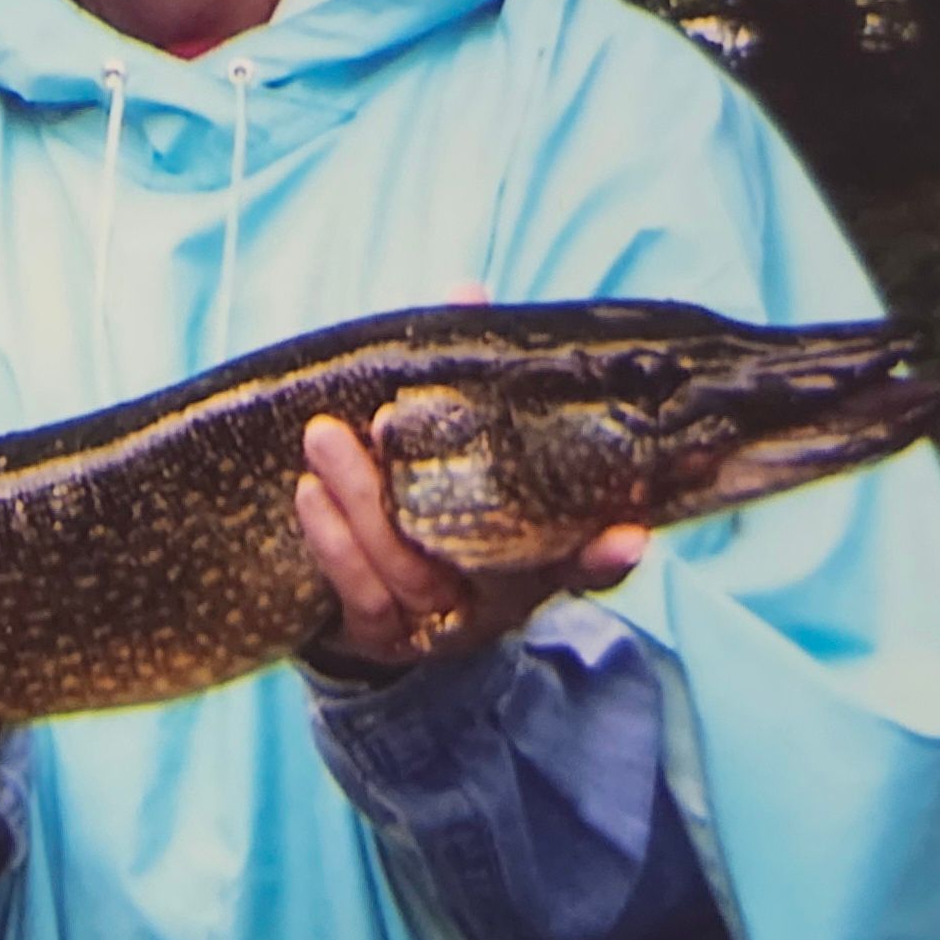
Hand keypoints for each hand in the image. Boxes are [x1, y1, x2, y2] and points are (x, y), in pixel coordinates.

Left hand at [294, 410, 644, 675]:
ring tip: (324, 437)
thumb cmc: (434, 524)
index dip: (607, 555)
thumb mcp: (468, 479)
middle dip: (425, 482)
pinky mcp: (382, 635)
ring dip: (361, 499)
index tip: (629, 536)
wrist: (377, 614)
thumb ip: (476, 404)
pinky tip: (310, 493)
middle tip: (388, 418)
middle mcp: (494, 600)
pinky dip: (332, 541)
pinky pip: (360, 592)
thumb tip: (466, 304)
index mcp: (531, 564)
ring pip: (405, 567)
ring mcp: (437, 623)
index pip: (584, 563)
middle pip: (474, 553)